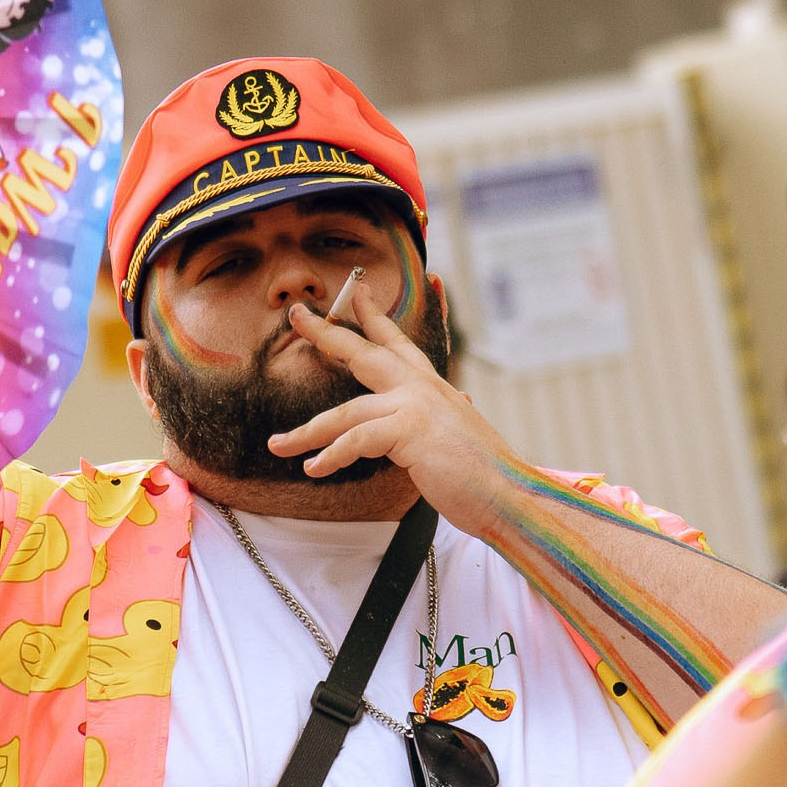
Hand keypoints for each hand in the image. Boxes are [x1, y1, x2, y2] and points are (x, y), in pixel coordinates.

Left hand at [266, 286, 517, 530]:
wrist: (510, 495)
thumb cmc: (484, 474)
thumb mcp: (461, 434)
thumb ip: (452, 415)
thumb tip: (463, 400)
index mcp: (432, 387)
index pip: (399, 343)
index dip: (375, 316)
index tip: (357, 291)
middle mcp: (423, 388)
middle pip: (365, 353)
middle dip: (327, 333)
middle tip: (297, 315)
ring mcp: (416, 406)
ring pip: (345, 411)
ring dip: (305, 431)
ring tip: (277, 444)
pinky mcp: (409, 431)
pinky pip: (355, 440)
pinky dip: (331, 456)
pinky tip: (313, 469)